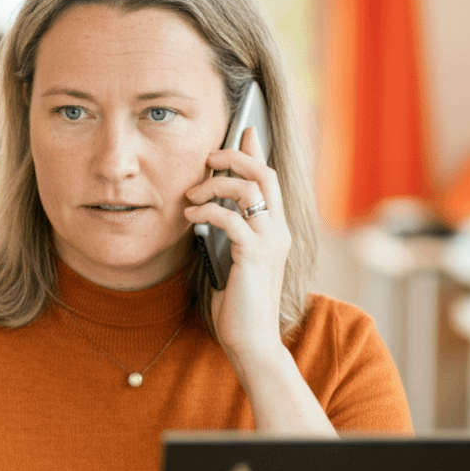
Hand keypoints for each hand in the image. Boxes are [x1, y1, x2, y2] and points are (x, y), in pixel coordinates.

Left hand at [183, 125, 290, 372]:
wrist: (252, 340)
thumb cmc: (239, 305)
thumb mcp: (234, 259)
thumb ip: (230, 233)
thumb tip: (208, 208)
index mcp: (276, 229)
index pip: (270, 179)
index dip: (257, 151)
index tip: (244, 129)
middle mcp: (278, 230)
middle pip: (264, 174)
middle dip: (235, 156)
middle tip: (209, 156)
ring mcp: (270, 242)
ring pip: (249, 189)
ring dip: (215, 184)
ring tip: (191, 195)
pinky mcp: (255, 255)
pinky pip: (231, 217)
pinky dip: (207, 210)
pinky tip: (191, 214)